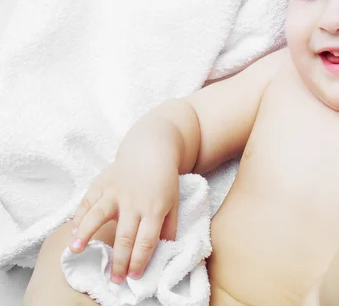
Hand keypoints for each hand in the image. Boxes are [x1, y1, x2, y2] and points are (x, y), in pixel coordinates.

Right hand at [70, 145, 179, 282]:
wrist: (151, 150)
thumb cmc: (164, 179)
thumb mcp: (174, 202)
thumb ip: (169, 226)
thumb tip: (165, 250)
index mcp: (154, 208)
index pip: (146, 241)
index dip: (139, 261)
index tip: (134, 276)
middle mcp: (134, 202)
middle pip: (124, 236)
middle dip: (118, 260)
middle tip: (114, 279)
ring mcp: (116, 191)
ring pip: (99, 214)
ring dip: (86, 234)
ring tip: (76, 250)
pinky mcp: (103, 183)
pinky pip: (87, 200)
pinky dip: (78, 216)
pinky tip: (72, 231)